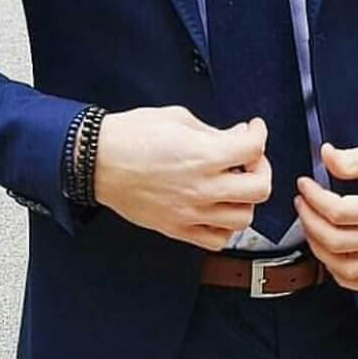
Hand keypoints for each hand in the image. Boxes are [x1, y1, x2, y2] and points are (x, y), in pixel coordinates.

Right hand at [94, 106, 270, 249]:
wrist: (97, 161)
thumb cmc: (130, 136)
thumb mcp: (177, 118)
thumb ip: (213, 132)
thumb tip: (235, 137)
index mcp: (203, 156)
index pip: (254, 148)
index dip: (259, 134)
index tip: (253, 130)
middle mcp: (201, 188)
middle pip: (260, 189)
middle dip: (261, 169)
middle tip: (248, 159)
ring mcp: (190, 212)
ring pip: (243, 218)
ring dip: (245, 200)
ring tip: (233, 186)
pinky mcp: (177, 228)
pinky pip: (217, 240)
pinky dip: (225, 227)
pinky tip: (218, 210)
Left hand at [294, 137, 357, 293]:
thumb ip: (352, 159)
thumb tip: (325, 158)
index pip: (339, 213)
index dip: (314, 198)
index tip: (305, 184)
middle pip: (336, 242)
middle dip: (310, 221)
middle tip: (303, 202)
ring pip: (345, 269)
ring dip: (320, 250)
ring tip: (312, 226)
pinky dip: (342, 274)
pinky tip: (332, 254)